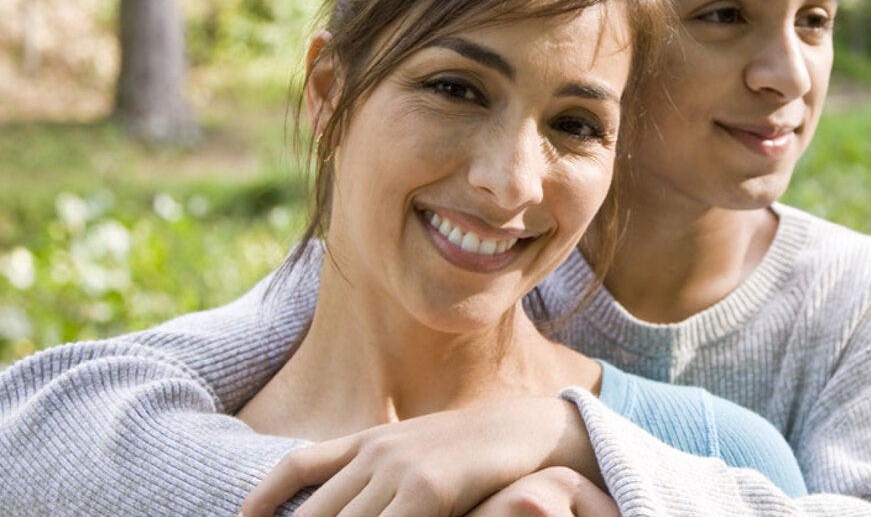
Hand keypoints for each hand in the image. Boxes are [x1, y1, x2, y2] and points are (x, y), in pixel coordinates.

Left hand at [241, 397, 601, 516]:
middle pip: (314, 514)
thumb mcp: (421, 456)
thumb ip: (382, 477)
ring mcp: (400, 470)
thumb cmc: (481, 454)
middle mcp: (376, 453)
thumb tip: (353, 504)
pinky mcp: (428, 490)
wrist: (538, 432)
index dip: (262, 499)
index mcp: (371, 441)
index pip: (297, 467)